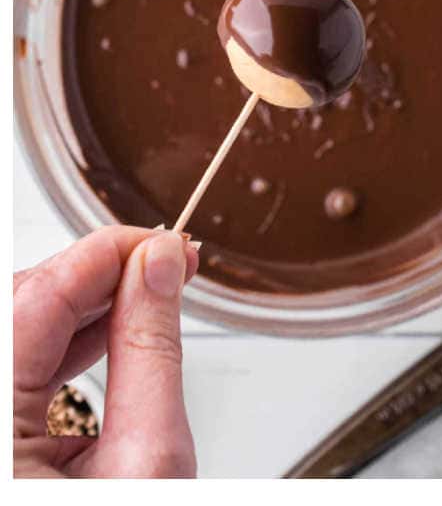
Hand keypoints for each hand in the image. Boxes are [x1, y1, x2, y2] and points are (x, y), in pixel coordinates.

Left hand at [14, 227, 199, 478]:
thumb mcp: (150, 456)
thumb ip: (152, 352)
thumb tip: (158, 266)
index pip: (40, 295)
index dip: (109, 253)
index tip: (165, 240)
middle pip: (26, 303)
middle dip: (103, 273)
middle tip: (168, 260)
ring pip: (25, 328)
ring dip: (91, 302)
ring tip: (154, 287)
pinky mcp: (3, 438)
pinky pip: (24, 367)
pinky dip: (72, 340)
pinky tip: (117, 325)